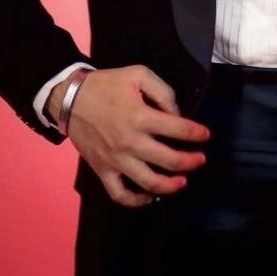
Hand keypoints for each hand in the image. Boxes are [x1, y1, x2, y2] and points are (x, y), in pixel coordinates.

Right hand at [57, 65, 210, 207]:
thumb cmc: (107, 85)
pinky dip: (136, 200)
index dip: (196, 133)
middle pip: (168, 160)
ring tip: (183, 181)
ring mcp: (116, 160)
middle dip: (190, 161)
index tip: (205, 135)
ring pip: (148, 182)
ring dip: (171, 185)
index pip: (178, 129)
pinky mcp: (102, 170)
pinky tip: (150, 196)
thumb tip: (176, 113)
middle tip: (201, 159)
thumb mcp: (138, 75)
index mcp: (140, 116)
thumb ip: (162, 91)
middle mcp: (130, 142)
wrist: (70, 98)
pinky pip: (120, 194)